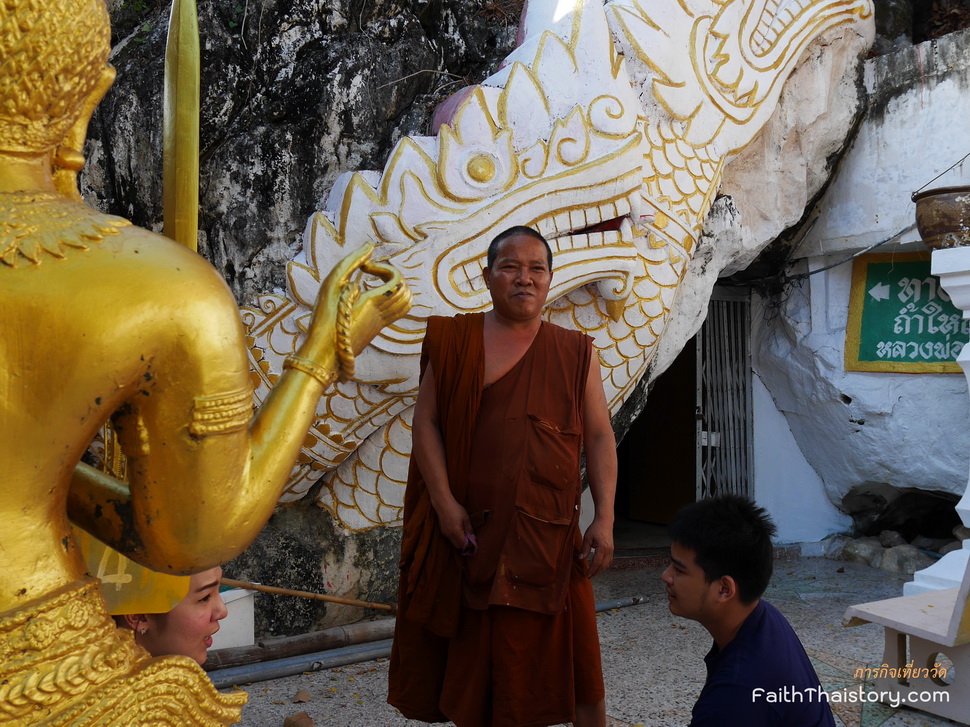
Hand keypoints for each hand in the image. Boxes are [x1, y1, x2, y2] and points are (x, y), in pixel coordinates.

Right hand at [299, 243, 411, 376]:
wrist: (323, 355)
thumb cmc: (323, 319)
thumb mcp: (331, 285)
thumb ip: (351, 262)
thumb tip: (369, 245)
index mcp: (373, 303)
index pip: (398, 281)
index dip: (386, 268)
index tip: (366, 268)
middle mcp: (382, 315)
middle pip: (406, 291)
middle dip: (393, 276)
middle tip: (373, 273)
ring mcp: (380, 324)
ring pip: (405, 304)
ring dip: (395, 288)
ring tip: (374, 283)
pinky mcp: (376, 330)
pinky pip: (395, 312)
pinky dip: (389, 299)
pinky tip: (369, 297)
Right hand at [433, 495, 472, 549]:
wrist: (443, 504)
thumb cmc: (456, 509)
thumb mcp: (466, 518)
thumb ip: (469, 529)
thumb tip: (473, 537)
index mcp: (456, 532)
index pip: (463, 545)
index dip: (469, 545)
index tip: (473, 541)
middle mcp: (449, 535)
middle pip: (458, 546)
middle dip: (464, 544)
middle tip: (469, 538)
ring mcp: (445, 534)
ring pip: (453, 543)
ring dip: (459, 541)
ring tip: (464, 533)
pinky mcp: (442, 531)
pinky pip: (449, 538)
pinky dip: (455, 538)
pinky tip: (458, 530)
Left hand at [580, 515, 613, 577]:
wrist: (605, 521)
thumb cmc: (596, 528)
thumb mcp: (587, 538)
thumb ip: (585, 549)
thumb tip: (581, 558)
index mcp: (602, 548)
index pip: (597, 562)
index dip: (592, 570)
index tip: (587, 574)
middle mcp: (609, 550)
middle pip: (603, 565)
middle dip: (596, 572)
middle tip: (589, 576)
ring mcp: (611, 550)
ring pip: (607, 564)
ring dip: (601, 570)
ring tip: (594, 573)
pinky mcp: (612, 549)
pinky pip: (609, 560)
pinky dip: (604, 565)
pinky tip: (600, 566)